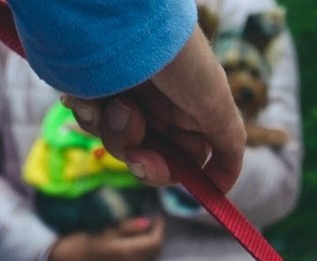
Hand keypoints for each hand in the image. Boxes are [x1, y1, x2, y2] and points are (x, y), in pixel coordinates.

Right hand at [46, 217, 165, 260]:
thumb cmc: (78, 241)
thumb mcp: (101, 230)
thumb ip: (126, 227)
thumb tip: (147, 222)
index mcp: (125, 252)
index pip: (154, 242)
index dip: (160, 229)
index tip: (157, 216)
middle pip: (155, 251)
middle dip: (158, 235)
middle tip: (154, 221)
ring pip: (149, 257)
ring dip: (152, 243)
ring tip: (146, 229)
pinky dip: (144, 250)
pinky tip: (136, 240)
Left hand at [67, 25, 242, 192]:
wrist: (125, 18)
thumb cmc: (178, 58)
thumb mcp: (216, 104)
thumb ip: (228, 146)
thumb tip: (224, 187)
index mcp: (189, 112)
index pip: (186, 159)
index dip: (178, 172)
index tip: (175, 179)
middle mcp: (158, 107)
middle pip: (151, 157)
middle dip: (144, 159)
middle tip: (138, 154)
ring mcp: (124, 97)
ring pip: (117, 141)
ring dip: (117, 131)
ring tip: (118, 103)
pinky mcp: (91, 87)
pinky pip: (88, 119)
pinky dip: (88, 113)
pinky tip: (90, 97)